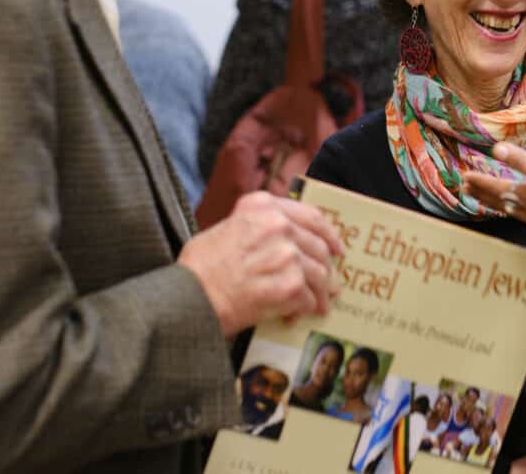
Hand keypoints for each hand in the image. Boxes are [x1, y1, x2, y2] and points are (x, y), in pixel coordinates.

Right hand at [178, 191, 343, 338]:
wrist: (188, 297)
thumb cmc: (200, 267)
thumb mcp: (227, 227)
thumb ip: (259, 226)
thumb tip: (287, 240)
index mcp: (262, 207)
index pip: (311, 216)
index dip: (329, 234)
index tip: (337, 247)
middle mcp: (278, 225)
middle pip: (319, 247)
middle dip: (327, 269)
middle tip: (330, 283)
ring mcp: (287, 254)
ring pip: (319, 275)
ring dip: (321, 294)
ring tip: (319, 305)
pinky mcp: (290, 285)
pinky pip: (309, 299)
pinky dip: (303, 310)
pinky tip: (292, 317)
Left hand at [462, 142, 525, 241]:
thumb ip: (523, 162)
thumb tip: (497, 149)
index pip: (497, 186)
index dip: (481, 181)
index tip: (465, 177)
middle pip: (499, 199)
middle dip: (482, 192)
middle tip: (465, 188)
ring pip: (509, 208)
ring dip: (493, 202)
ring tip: (482, 198)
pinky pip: (521, 214)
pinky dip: (511, 209)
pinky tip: (516, 209)